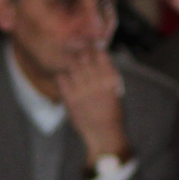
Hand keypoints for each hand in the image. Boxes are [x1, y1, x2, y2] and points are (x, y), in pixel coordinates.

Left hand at [53, 46, 128, 166]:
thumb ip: (108, 76)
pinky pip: (62, 80)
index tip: (90, 46)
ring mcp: (83, 90)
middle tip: (75, 50)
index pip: (101, 55)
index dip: (93, 48)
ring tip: (69, 63)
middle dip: (80, 52)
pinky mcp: (71, 99)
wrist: (103, 133)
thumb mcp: (116, 91)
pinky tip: (63, 76)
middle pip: (85, 58)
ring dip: (70, 63)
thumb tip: (100, 62)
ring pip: (72, 67)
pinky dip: (62, 75)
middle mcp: (96, 82)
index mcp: (110, 79)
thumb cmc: (112, 113)